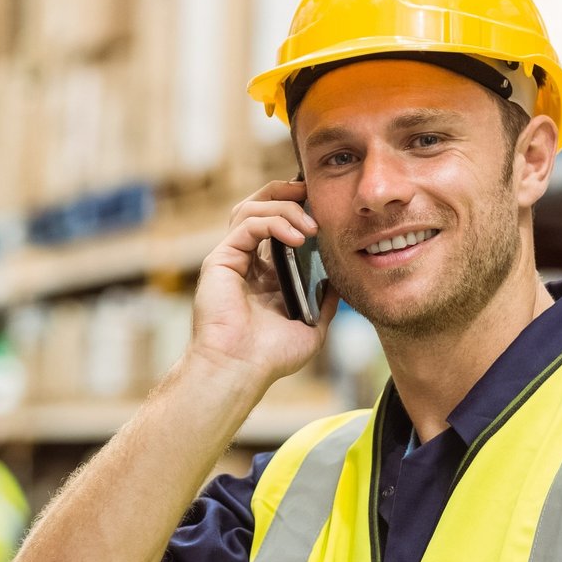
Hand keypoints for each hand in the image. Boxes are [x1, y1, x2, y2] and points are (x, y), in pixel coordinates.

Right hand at [188, 180, 332, 386]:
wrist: (242, 369)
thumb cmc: (270, 356)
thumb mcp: (311, 326)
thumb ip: (324, 301)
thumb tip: (341, 280)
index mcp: (262, 274)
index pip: (276, 227)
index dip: (296, 209)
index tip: (323, 208)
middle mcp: (244, 262)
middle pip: (258, 207)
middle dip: (284, 193)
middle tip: (311, 192)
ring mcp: (230, 259)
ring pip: (251, 209)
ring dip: (284, 207)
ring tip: (310, 225)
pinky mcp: (220, 260)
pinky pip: (247, 224)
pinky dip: (274, 222)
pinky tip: (297, 236)